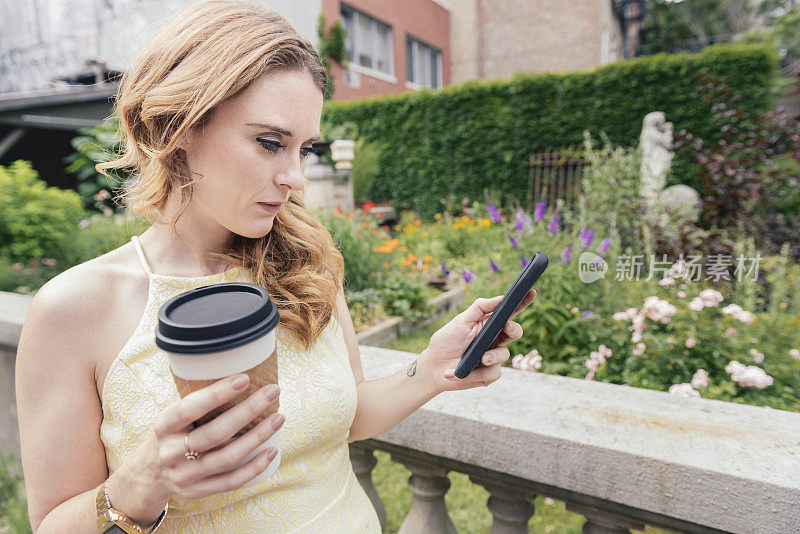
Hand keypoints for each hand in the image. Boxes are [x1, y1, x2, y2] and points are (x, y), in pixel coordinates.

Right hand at [108, 374, 283, 523]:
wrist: (149, 474)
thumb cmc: (171, 432)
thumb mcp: (171, 413)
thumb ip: (191, 393)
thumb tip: (225, 362)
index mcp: (164, 426)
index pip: (190, 408)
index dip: (217, 394)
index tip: (244, 379)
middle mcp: (171, 452)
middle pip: (215, 433)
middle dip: (248, 411)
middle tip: (272, 391)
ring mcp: (184, 475)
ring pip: (226, 458)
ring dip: (257, 437)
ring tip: (279, 418)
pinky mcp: (197, 492)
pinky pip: (230, 482)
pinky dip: (254, 468)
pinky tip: (271, 451)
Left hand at [420, 289, 535, 392]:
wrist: (434, 367)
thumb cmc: (446, 341)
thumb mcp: (461, 321)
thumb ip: (480, 308)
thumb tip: (500, 298)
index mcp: (488, 324)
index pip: (508, 312)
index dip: (521, 302)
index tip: (531, 292)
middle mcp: (494, 340)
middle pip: (515, 332)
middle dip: (514, 329)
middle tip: (506, 327)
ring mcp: (493, 357)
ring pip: (505, 354)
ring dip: (493, 356)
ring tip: (480, 358)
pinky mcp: (489, 374)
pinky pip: (495, 373)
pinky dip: (480, 373)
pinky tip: (467, 372)